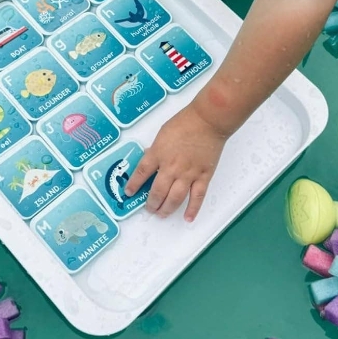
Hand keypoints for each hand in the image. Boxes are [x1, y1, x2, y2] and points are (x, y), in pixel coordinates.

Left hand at [125, 102, 230, 220]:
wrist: (208, 121)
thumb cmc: (185, 122)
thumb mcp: (162, 133)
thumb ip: (156, 149)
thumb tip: (151, 159)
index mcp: (158, 154)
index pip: (141, 174)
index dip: (133, 186)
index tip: (129, 193)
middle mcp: (170, 168)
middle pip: (157, 192)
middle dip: (151, 203)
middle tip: (150, 208)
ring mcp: (188, 174)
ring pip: (174, 198)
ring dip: (166, 209)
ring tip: (162, 214)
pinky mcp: (203, 176)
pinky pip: (197, 196)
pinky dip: (192, 209)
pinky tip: (187, 218)